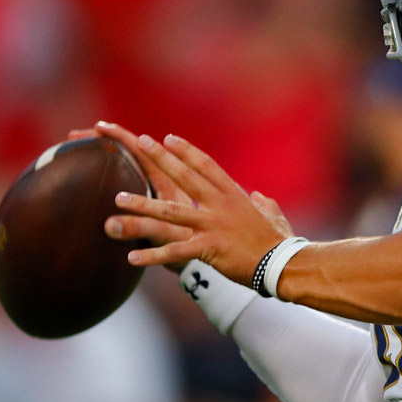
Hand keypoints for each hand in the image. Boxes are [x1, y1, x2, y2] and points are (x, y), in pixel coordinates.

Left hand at [97, 126, 291, 284]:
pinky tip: (132, 259)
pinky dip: (153, 256)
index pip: (207, 166)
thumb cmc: (279, 241)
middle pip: (185, 177)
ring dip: (142, 205)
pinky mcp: (208, 249)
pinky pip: (175, 252)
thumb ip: (264, 204)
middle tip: (141, 141)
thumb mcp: (273, 216)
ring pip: (171, 213)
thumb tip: (260, 197)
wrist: (282, 263)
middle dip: (162, 158)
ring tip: (119, 199)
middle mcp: (220, 206)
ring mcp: (212, 226)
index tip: (168, 138)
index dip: (186, 152)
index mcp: (234, 196)